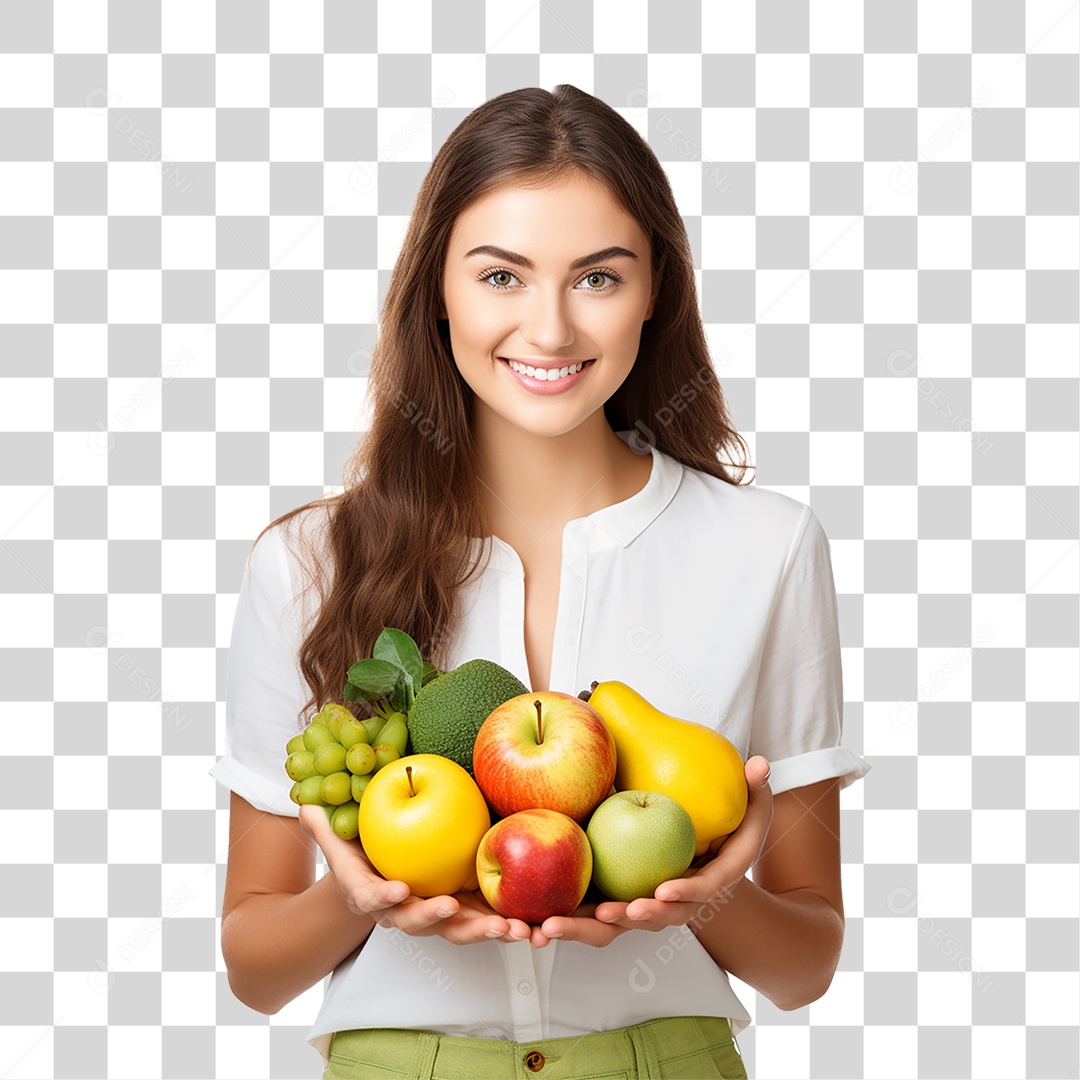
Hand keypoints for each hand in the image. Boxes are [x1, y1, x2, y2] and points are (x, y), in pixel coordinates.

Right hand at [298, 805, 531, 944]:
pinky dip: (504, 925)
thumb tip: (305, 806)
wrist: (380, 882)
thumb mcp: (340, 842)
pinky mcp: (461, 912)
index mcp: (370, 896)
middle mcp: (402, 912)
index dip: (382, 898)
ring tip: (508, 928)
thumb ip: (326, 826)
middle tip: (450, 908)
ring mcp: (434, 916)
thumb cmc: (360, 858)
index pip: (371, 899)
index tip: (395, 890)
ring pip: (456, 929)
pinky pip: (482, 920)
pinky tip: (529, 926)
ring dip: (481, 930)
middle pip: (418, 922)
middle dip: (436, 918)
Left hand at [528, 755, 773, 947]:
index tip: (664, 891)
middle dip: (626, 920)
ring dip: (581, 929)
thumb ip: (754, 791)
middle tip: (609, 913)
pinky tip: (529, 923)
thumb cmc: (725, 838)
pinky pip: (586, 916)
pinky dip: (561, 921)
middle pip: (647, 920)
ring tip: (550, 927)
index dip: (682, 894)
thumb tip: (760, 762)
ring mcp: (639, 908)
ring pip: (609, 927)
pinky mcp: (612, 904)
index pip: (696, 892)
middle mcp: (671, 905)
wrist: (707, 868)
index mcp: (705, 885)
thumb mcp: (747, 815)